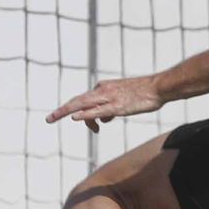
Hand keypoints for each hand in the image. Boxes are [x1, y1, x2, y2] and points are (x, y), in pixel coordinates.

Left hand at [47, 76, 163, 131]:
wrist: (159, 87)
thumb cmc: (144, 94)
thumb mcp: (124, 101)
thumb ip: (110, 109)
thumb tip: (102, 119)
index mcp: (103, 87)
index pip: (84, 100)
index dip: (77, 112)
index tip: (75, 122)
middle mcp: (103, 90)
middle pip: (78, 101)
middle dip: (62, 110)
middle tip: (48, 119)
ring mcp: (109, 98)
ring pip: (83, 104)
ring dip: (66, 111)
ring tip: (53, 117)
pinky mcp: (117, 106)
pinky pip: (98, 110)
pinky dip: (85, 114)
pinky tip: (75, 117)